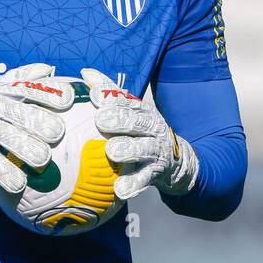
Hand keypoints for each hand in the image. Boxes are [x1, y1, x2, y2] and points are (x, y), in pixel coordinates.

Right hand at [0, 64, 74, 192]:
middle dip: (38, 121)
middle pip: (17, 111)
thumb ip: (22, 78)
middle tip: (58, 133)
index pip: (27, 87)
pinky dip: (4, 173)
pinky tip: (19, 184)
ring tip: (43, 160)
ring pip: (4, 135)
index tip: (70, 99)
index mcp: (2, 90)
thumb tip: (48, 68)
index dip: (48, 92)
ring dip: (24, 148)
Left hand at [81, 69, 199, 201]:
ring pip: (144, 150)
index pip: (127, 100)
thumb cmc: (141, 133)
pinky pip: (144, 180)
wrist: (177, 161)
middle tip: (102, 120)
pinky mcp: (157, 174)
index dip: (111, 96)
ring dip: (129, 150)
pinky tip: (120, 189)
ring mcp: (156, 151)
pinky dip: (133, 184)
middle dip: (121, 119)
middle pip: (138, 122)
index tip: (94, 95)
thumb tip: (85, 73)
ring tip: (113, 151)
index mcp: (143, 111)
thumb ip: (110, 95)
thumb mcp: (132, 112)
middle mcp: (152, 128)